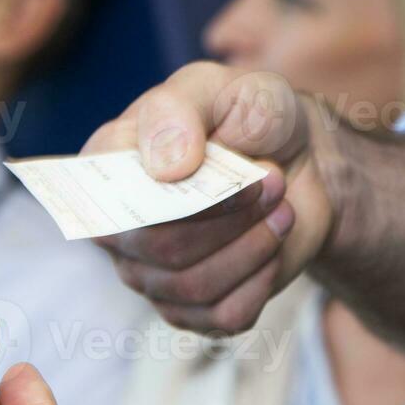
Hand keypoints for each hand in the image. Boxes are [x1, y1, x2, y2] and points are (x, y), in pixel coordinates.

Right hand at [83, 62, 337, 333]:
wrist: (299, 158)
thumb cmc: (249, 115)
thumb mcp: (220, 88)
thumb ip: (181, 111)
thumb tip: (164, 167)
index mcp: (106, 168)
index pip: (112, 204)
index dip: (175, 198)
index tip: (236, 167)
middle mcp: (119, 227)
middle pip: (159, 250)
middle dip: (229, 218)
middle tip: (273, 182)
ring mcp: (151, 274)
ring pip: (193, 287)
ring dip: (253, 247)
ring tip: (280, 208)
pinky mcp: (192, 307)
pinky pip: (222, 317)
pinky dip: (261, 281)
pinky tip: (271, 244)